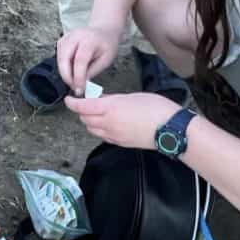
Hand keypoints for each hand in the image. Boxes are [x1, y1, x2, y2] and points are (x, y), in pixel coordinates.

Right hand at [57, 26, 121, 94]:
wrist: (103, 32)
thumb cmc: (106, 46)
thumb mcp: (106, 60)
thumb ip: (92, 71)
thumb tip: (80, 84)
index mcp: (90, 40)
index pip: (80, 60)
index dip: (78, 77)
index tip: (79, 89)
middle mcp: (76, 36)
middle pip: (64, 58)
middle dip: (67, 76)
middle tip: (74, 87)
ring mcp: (66, 37)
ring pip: (59, 59)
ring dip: (65, 73)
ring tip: (75, 80)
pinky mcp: (61, 41)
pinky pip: (58, 57)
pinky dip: (63, 67)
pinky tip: (72, 71)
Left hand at [65, 92, 179, 149]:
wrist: (170, 129)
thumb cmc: (155, 108)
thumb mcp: (132, 96)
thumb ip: (112, 99)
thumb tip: (100, 100)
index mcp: (110, 108)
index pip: (82, 107)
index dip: (72, 103)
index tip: (69, 99)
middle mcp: (108, 124)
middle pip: (84, 119)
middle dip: (82, 111)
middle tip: (87, 103)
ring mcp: (113, 136)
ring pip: (92, 129)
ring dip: (90, 121)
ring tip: (98, 113)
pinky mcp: (120, 143)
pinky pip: (102, 137)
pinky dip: (99, 130)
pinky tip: (108, 123)